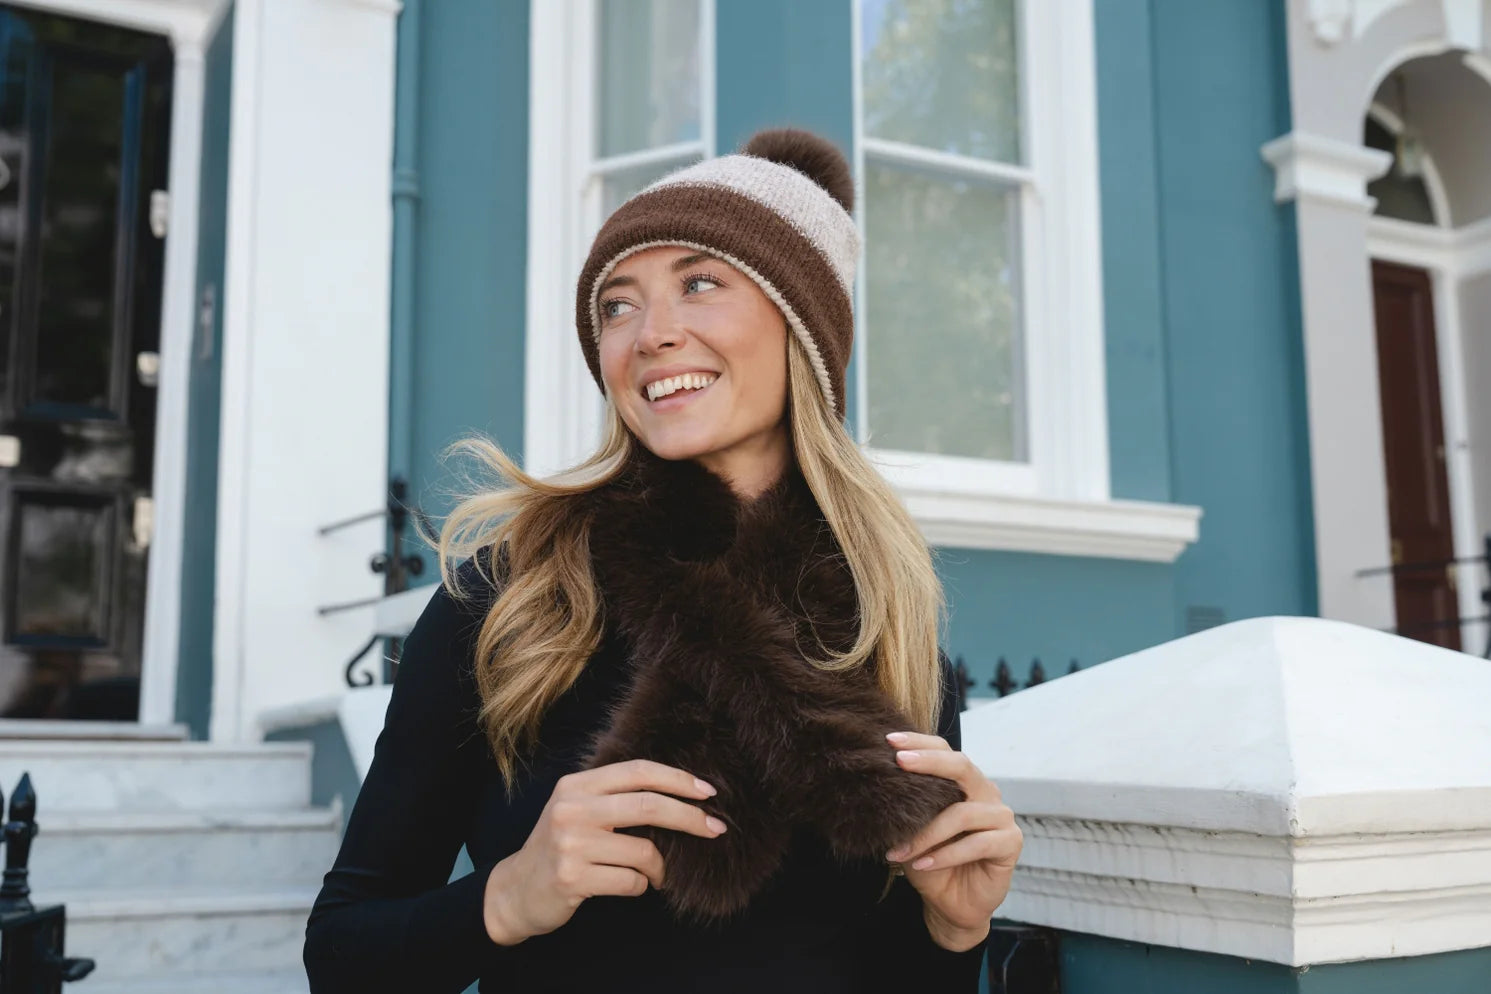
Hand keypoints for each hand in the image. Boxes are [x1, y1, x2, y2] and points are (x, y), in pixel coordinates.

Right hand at [483, 759, 726, 944]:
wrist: (515, 891)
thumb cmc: (559, 847)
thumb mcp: (578, 810)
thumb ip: (615, 797)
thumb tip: (680, 793)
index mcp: (576, 785)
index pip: (638, 771)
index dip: (678, 779)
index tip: (708, 791)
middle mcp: (571, 808)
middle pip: (648, 806)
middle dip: (690, 817)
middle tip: (715, 828)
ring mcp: (570, 844)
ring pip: (643, 851)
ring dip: (661, 867)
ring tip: (657, 874)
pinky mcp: (572, 878)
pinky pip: (631, 881)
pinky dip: (642, 886)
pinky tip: (631, 886)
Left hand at [882, 732, 1021, 951]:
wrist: (949, 903)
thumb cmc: (930, 860)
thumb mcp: (913, 829)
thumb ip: (908, 804)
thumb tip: (882, 779)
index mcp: (964, 783)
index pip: (945, 751)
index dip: (920, 743)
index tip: (890, 741)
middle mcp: (985, 793)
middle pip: (962, 767)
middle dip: (929, 762)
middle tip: (899, 762)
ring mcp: (1002, 817)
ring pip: (962, 813)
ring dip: (926, 833)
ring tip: (899, 851)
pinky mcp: (1010, 843)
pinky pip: (976, 843)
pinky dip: (945, 855)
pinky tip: (922, 864)